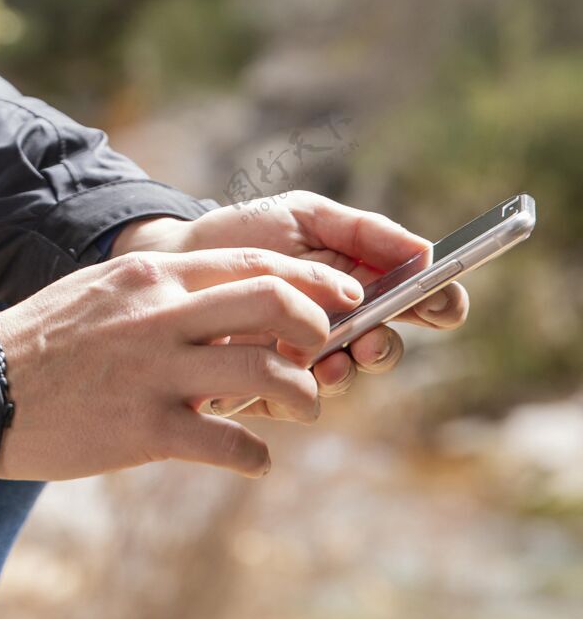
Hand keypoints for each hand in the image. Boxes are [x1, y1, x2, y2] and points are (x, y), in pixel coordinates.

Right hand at [0, 246, 366, 481]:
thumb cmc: (46, 342)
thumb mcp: (104, 291)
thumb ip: (162, 291)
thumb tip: (223, 298)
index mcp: (152, 276)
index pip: (252, 263)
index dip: (311, 279)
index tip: (344, 295)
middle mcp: (160, 315)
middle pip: (273, 303)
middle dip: (318, 326)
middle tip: (326, 350)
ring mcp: (154, 373)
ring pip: (266, 373)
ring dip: (303, 394)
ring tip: (304, 408)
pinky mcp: (144, 430)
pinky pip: (227, 444)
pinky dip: (255, 457)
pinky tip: (255, 462)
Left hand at [111, 192, 468, 409]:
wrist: (174, 260)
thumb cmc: (243, 235)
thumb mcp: (304, 217)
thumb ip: (364, 232)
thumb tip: (426, 251)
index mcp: (360, 283)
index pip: (418, 301)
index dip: (440, 304)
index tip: (444, 304)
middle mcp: (341, 326)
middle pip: (386, 349)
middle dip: (386, 347)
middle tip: (371, 340)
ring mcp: (306, 359)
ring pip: (345, 379)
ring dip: (344, 372)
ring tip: (329, 359)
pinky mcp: (269, 388)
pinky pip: (296, 402)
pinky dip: (296, 390)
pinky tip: (286, 371)